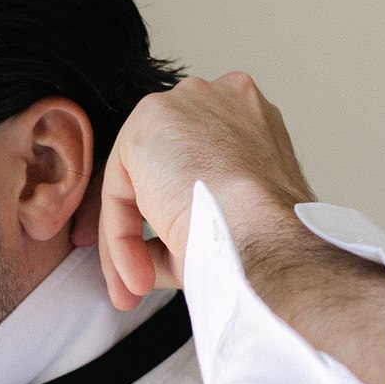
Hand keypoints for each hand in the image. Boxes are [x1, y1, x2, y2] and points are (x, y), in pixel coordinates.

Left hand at [71, 72, 316, 310]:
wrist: (265, 238)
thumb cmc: (265, 241)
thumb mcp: (232, 222)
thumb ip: (190, 220)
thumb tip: (148, 259)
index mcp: (251, 119)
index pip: (194, 163)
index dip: (176, 212)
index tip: (168, 256)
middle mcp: (219, 99)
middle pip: (162, 167)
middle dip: (145, 226)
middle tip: (138, 277)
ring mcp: (184, 104)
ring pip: (138, 180)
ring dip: (131, 240)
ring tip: (139, 284)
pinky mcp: (148, 123)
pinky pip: (120, 189)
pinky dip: (121, 236)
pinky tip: (137, 272)